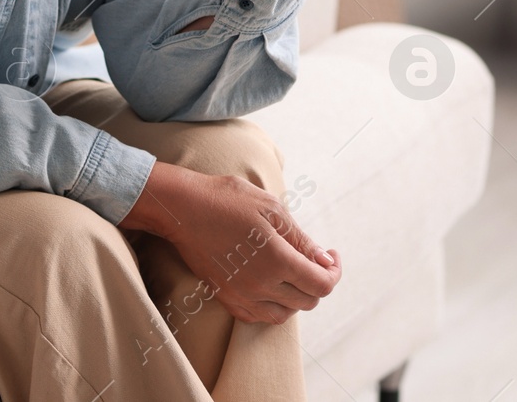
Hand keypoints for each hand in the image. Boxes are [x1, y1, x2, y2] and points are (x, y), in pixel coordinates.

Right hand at [121, 162, 341, 323]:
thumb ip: (302, 240)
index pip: (322, 285)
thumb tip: (325, 261)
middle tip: (315, 258)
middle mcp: (261, 285)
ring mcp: (241, 295)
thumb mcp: (272, 209)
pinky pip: (259, 317)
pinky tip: (272, 286)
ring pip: (285, 314)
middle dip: (319, 281)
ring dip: (297, 296)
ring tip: (294, 272)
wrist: (182, 208)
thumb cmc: (228, 200)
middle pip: (307, 300)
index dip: (334, 272)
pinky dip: (273, 307)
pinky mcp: (226, 298)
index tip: (332, 254)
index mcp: (277, 260)